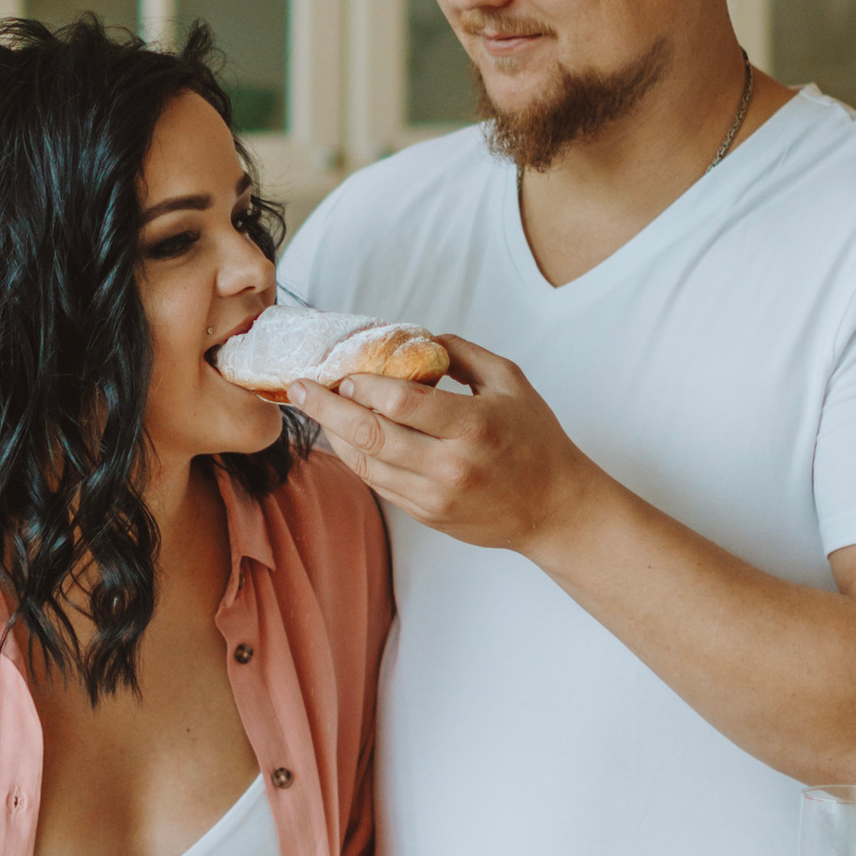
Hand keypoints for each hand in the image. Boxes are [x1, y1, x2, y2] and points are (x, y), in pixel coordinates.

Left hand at [289, 336, 585, 553]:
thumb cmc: (536, 440)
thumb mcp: (510, 382)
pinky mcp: (426, 516)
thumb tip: (417, 339)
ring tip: (315, 409)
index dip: (363, 385)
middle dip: (327, 408)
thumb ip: (462, 354)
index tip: (342, 371)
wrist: (555, 508)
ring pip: (365, 464)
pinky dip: (355, 458)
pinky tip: (343, 437)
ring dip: (333, 435)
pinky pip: (378, 483)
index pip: (400, 402)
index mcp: (472, 426)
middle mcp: (449, 466)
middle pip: (370, 435)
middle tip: (301, 387)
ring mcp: (434, 496)